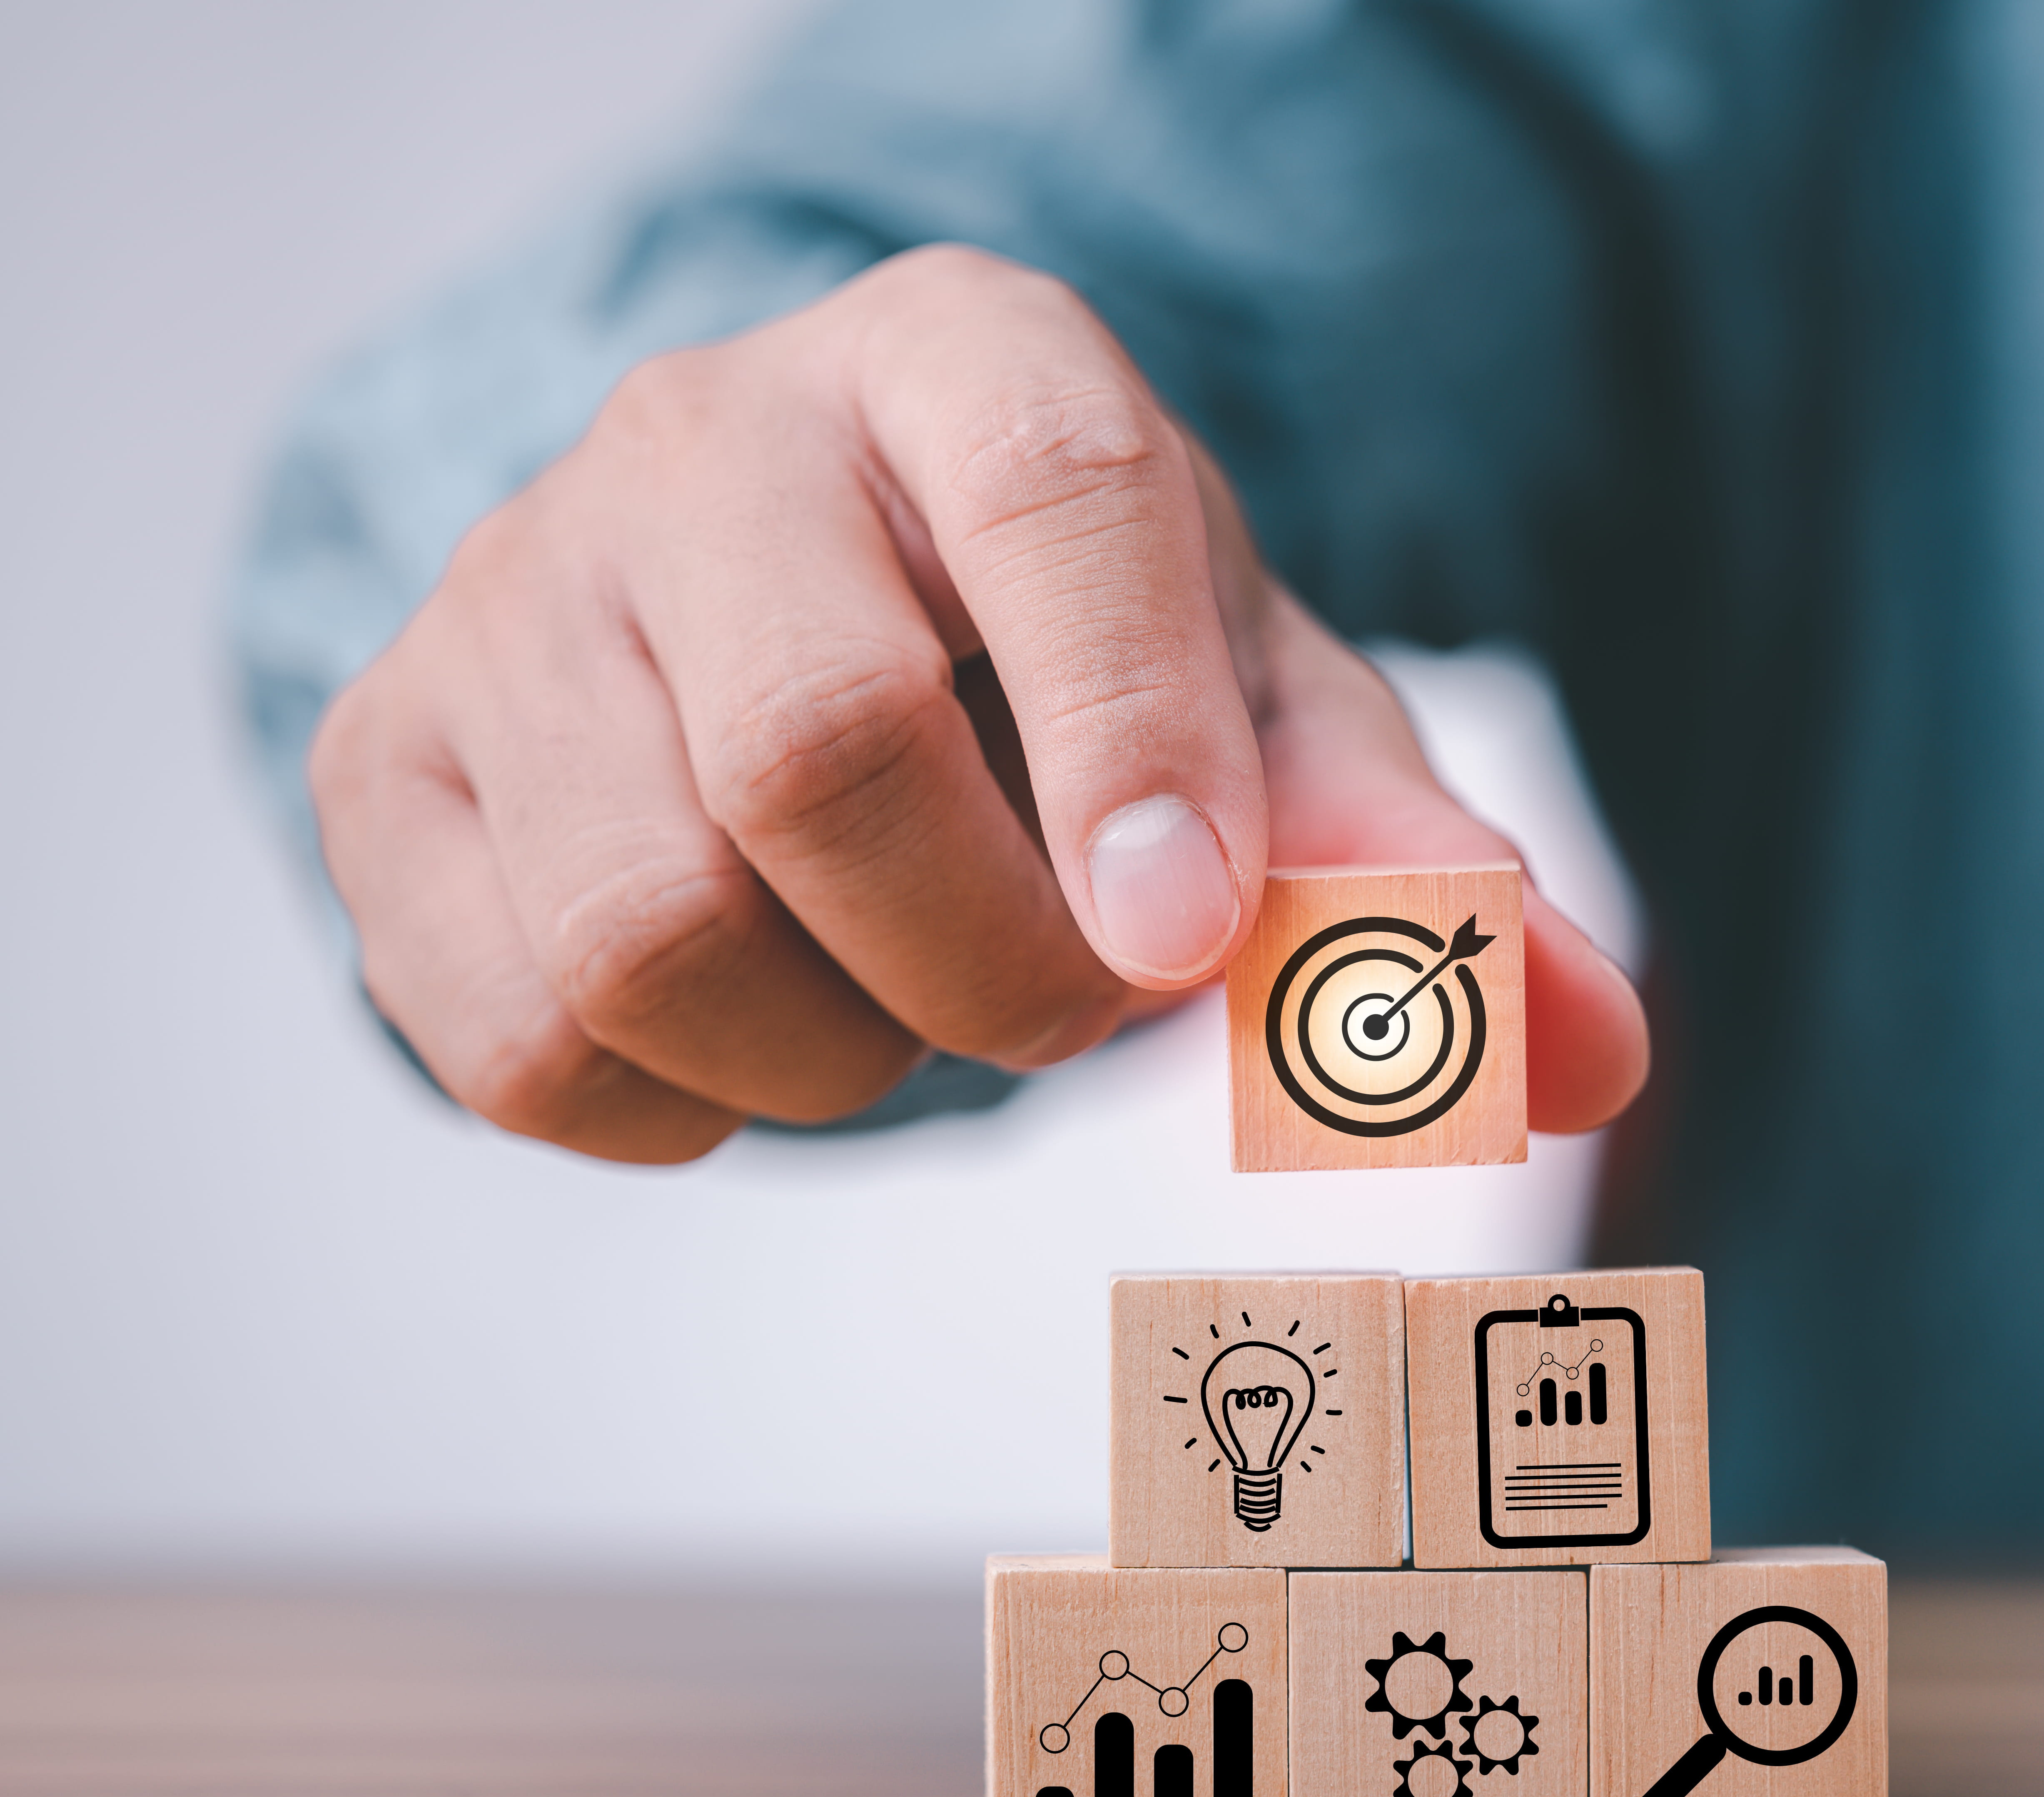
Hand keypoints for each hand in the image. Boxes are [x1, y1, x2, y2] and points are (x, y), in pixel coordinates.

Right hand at [309, 246, 1649, 1162]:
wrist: (807, 608)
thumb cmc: (1066, 667)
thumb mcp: (1261, 721)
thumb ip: (1412, 876)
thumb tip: (1586, 1048)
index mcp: (963, 370)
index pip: (1053, 508)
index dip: (1135, 742)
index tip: (1189, 939)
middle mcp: (704, 441)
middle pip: (819, 755)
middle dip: (990, 966)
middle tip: (1068, 994)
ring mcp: (510, 596)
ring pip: (651, 929)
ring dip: (840, 1051)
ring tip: (910, 993)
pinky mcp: (383, 763)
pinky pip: (512, 1035)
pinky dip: (676, 1105)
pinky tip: (763, 1021)